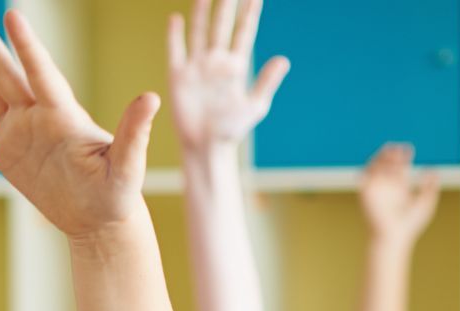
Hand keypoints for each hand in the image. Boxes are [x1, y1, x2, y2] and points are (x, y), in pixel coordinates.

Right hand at [0, 4, 157, 241]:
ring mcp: (19, 131)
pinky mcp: (5, 153)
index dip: (27, 46)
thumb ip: (134, 131)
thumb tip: (151, 98)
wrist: (97, 219)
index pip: (41, 72)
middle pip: (7, 71)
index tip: (13, 16)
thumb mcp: (127, 164)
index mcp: (63, 113)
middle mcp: (38, 114)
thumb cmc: (117, 193)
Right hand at [167, 0, 288, 154]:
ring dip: (201, 12)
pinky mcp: (178, 77)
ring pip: (199, 32)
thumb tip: (284, 59)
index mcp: (236, 66)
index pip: (244, 31)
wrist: (206, 147)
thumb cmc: (231, 130)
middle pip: (222, 25)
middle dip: (226, 4)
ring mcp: (197, 67)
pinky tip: (176, 18)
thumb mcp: (255, 106)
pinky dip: (175, 35)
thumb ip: (267, 81)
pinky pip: (176, 51)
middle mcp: (216, 62)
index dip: (250, 12)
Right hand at [359, 143, 440, 245]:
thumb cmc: (410, 225)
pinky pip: (364, 176)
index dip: (403, 156)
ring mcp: (376, 189)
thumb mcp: (426, 203)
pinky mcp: (366, 194)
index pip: (400, 167)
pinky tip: (378, 164)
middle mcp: (387, 187)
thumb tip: (433, 171)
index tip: (409, 150)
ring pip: (375, 167)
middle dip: (392, 154)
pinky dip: (368, 168)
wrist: (392, 236)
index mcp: (400, 188)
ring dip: (380, 158)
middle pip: (388, 164)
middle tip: (398, 148)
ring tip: (389, 151)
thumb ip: (431, 188)